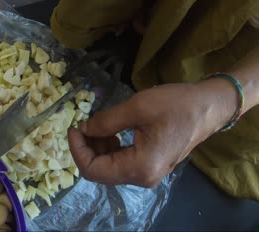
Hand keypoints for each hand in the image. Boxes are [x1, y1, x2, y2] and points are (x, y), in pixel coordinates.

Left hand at [68, 79, 236, 186]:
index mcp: (139, 168)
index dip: (77, 149)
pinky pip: (121, 162)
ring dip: (97, 148)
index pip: (93, 170)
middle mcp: (142, 178)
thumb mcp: (136, 107)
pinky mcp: (150, 165)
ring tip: (97, 125)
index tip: (73, 128)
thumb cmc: (176, 105)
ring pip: (109, 168)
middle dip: (86, 148)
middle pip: (99, 171)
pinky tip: (111, 131)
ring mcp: (147, 174)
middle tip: (83, 125)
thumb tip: (84, 129)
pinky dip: (110, 148)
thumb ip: (105, 122)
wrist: (210, 106)